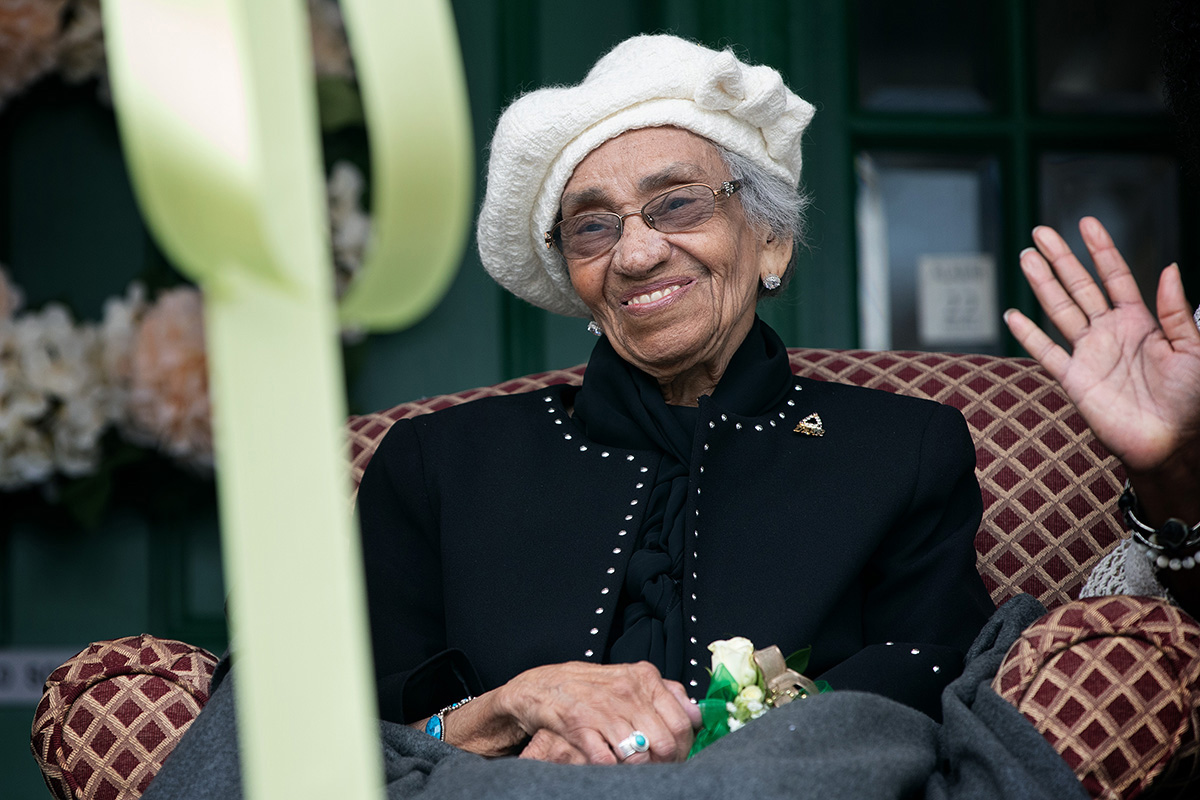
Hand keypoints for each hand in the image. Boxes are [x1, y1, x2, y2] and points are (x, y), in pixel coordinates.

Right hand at [498, 661, 699, 764]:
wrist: (546, 685)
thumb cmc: (595, 686)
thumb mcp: (633, 679)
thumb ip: (668, 693)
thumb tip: (697, 714)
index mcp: (644, 678)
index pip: (682, 721)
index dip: (686, 746)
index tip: (680, 756)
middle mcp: (627, 692)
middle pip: (665, 743)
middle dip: (666, 763)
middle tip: (660, 769)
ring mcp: (603, 710)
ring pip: (639, 757)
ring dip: (641, 771)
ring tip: (638, 770)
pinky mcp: (580, 727)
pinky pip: (608, 761)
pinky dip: (614, 770)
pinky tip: (613, 765)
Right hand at [1004, 217, 1199, 523]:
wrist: (1171, 442)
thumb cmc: (1192, 398)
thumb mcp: (1195, 349)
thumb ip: (1176, 312)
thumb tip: (1169, 268)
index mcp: (1140, 321)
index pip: (1115, 276)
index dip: (1101, 249)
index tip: (1086, 224)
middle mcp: (1110, 332)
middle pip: (1080, 286)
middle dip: (1061, 258)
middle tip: (1040, 233)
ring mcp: (1089, 354)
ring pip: (1059, 310)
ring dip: (1042, 284)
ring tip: (1026, 257)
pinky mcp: (1074, 380)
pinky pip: (1045, 352)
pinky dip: (1028, 334)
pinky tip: (1012, 315)